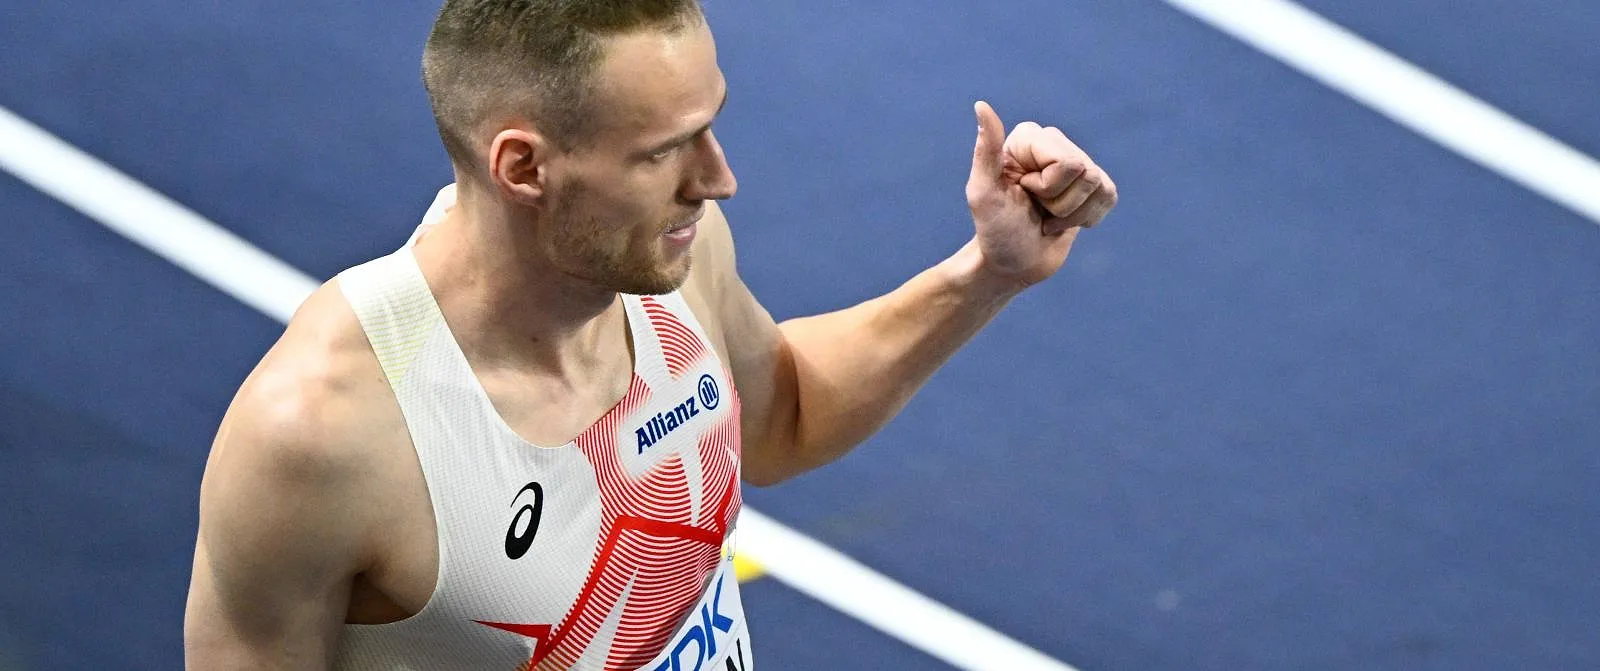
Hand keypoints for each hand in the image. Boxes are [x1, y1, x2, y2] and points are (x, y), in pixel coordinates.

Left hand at [965, 101, 1116, 288]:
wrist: (1012, 264)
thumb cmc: (994, 230)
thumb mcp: (984, 194)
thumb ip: (986, 151)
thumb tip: (981, 105)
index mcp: (1028, 138)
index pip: (1066, 162)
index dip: (1047, 188)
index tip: (1022, 193)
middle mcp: (1053, 143)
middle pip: (1085, 173)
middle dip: (1060, 203)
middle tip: (1035, 208)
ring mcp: (1076, 164)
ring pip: (1099, 186)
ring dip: (1072, 214)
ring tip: (1047, 216)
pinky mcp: (1092, 186)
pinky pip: (1109, 197)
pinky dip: (1088, 219)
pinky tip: (1063, 222)